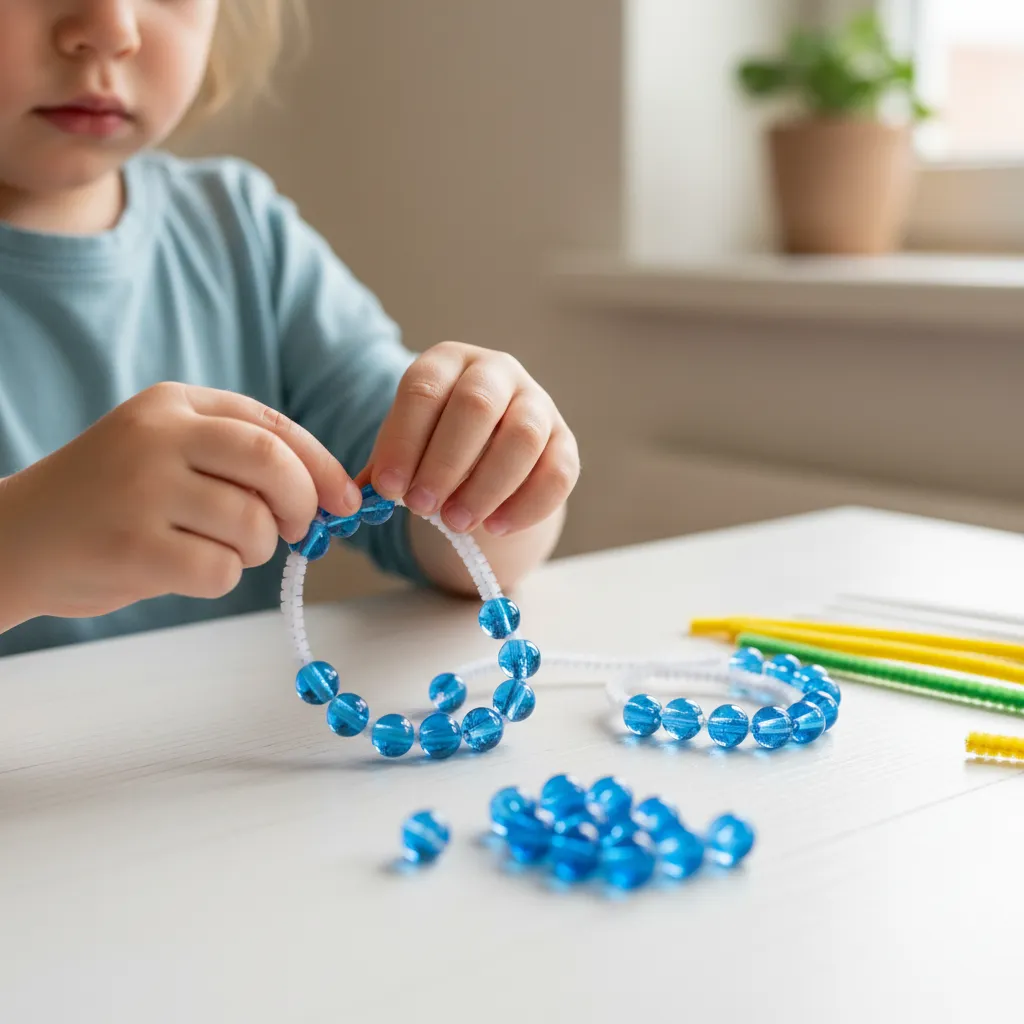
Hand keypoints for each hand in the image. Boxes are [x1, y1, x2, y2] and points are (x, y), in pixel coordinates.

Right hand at [0, 382, 359, 623]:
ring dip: (254, 549)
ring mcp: (142, 489)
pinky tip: (183, 569)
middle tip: (298, 529)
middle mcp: (158, 436)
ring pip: (253, 524)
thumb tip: (329, 495)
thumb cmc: (110, 500)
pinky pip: (221, 569)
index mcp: (173, 404)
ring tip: (213, 547)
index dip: (321, 466)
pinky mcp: (132, 546)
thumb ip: (237, 459)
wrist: (14, 539)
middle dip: (302, 504)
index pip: (272, 427)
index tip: (345, 500)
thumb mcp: (165, 451)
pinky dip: (220, 578)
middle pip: (273, 463)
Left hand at [361, 342, 578, 535]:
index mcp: (447, 361)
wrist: (487, 444)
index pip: (424, 389)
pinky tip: (496, 527)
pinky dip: (528, 504)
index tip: (388, 489)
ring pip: (522, 437)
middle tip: (422, 507)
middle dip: (445, 462)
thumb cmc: (434, 442)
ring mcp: (537, 402)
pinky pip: (558, 471)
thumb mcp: (404, 444)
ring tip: (456, 523)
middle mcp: (497, 371)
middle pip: (477, 406)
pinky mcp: (565, 440)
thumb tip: (351, 501)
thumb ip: (383, 469)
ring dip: (486, 486)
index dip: (404, 440)